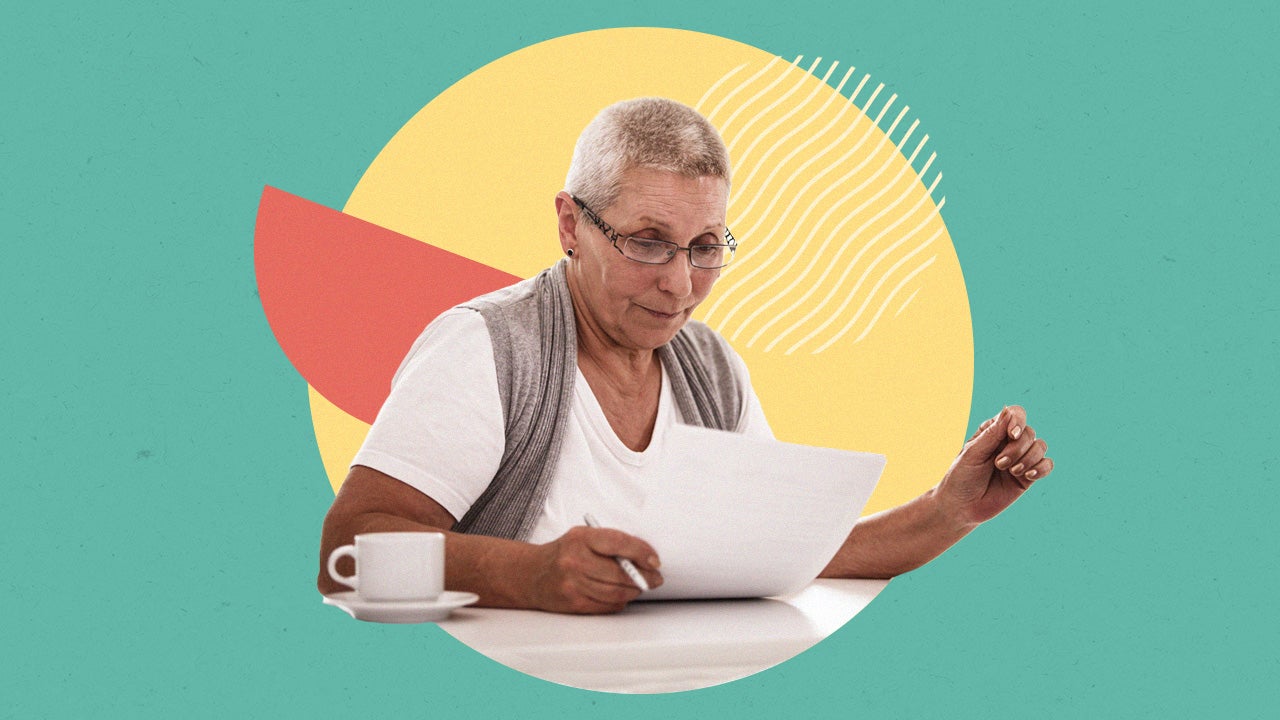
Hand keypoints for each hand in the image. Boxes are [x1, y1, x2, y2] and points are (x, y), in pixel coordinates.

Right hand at [526, 525, 662, 613]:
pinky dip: (620, 601)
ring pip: (616, 593)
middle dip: (644, 578)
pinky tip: (620, 595)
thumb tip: (645, 558)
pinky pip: (607, 606)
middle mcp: (575, 561)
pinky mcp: (574, 603)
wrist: (532, 575)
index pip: (618, 543)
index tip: (655, 561)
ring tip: (639, 586)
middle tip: (655, 578)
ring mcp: (573, 584)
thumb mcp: (583, 537)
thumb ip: (611, 544)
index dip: (641, 553)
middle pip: (620, 574)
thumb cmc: (564, 553)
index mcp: (580, 538)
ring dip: (634, 591)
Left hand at [936, 405, 1054, 527]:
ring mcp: (1020, 459)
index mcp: (993, 431)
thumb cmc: (962, 477)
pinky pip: (1047, 465)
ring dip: (1028, 458)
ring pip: (1040, 447)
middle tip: (999, 464)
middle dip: (1017, 448)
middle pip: (1029, 433)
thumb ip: (993, 433)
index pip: (1015, 415)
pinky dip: (1042, 468)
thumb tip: (1008, 409)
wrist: (962, 507)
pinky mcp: (1027, 477)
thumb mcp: (973, 453)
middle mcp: (1009, 443)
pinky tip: (1028, 476)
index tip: (1012, 435)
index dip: (1018, 421)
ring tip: (1011, 472)